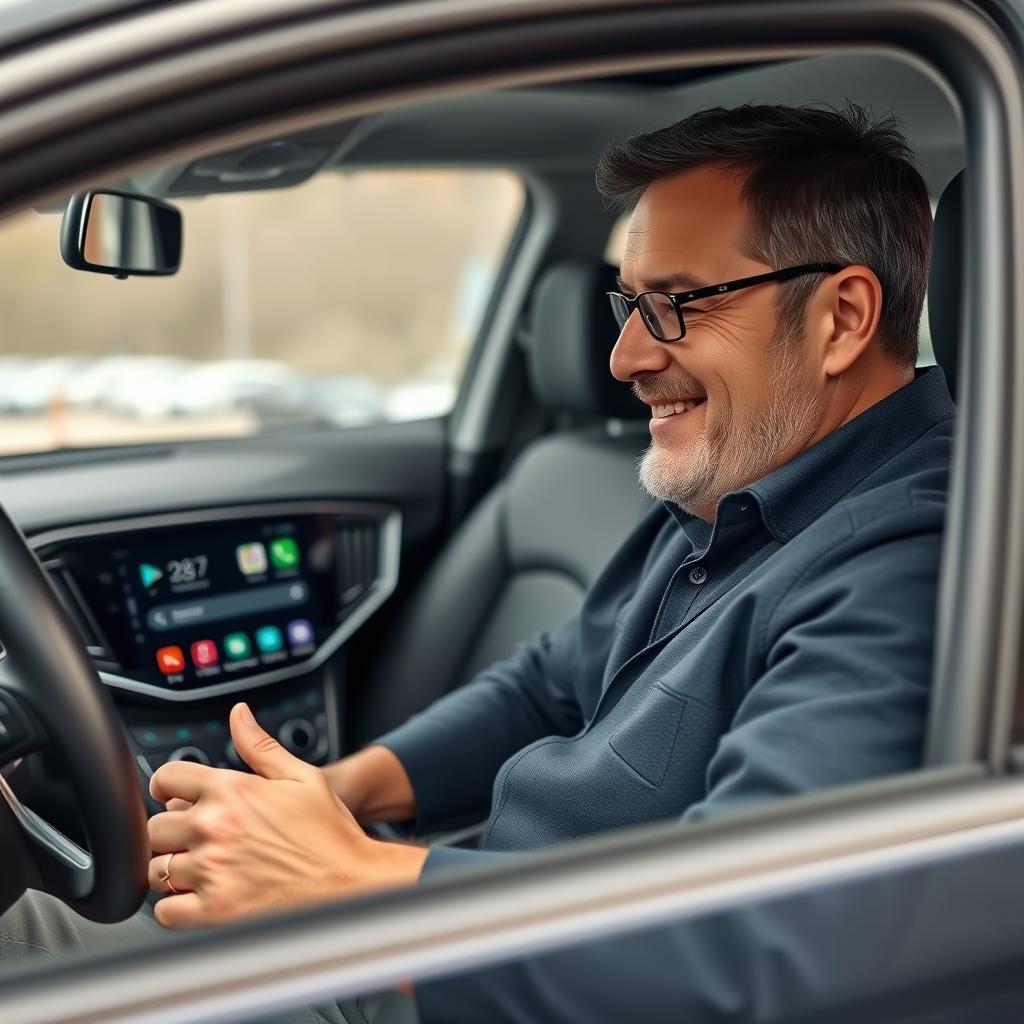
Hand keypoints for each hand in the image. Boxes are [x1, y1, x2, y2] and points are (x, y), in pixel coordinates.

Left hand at [147, 703, 427, 927]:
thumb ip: (260, 746)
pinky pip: (166, 911)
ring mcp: (212, 870)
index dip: (167, 785)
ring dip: (172, 867)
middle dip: (171, 829)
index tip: (173, 796)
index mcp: (232, 790)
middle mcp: (215, 828)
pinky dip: (175, 905)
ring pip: (156, 869)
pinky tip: (198, 895)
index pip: (166, 778)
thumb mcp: (301, 776)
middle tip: (195, 836)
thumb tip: (238, 715)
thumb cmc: (329, 831)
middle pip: (155, 827)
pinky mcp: (215, 910)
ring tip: (199, 866)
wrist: (350, 880)